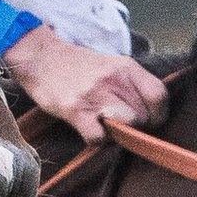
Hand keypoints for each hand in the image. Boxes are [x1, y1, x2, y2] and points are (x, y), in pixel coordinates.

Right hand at [2, 26, 167, 144]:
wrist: (38, 58)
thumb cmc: (76, 65)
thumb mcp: (110, 65)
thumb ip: (131, 84)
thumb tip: (152, 112)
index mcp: (125, 67)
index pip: (158, 96)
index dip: (157, 114)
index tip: (147, 119)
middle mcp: (112, 80)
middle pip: (142, 116)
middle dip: (134, 125)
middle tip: (119, 121)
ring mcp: (94, 95)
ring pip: (126, 127)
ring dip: (118, 132)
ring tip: (105, 124)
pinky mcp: (75, 110)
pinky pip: (99, 137)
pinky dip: (96, 138)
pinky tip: (88, 127)